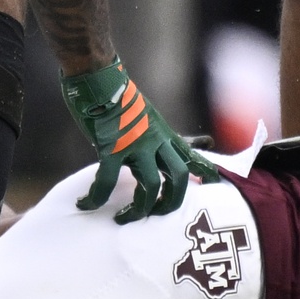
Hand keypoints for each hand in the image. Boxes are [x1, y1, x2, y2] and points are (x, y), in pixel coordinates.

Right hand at [61, 59, 220, 223]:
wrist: (100, 80)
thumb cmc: (122, 100)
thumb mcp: (151, 118)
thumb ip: (162, 137)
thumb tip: (182, 141)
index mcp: (165, 136)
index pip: (194, 156)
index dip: (206, 173)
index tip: (214, 187)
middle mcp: (156, 142)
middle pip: (178, 177)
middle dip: (170, 202)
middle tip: (156, 214)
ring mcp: (135, 144)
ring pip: (150, 184)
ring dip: (138, 207)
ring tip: (124, 218)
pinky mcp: (111, 146)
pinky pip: (107, 179)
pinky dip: (97, 196)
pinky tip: (86, 203)